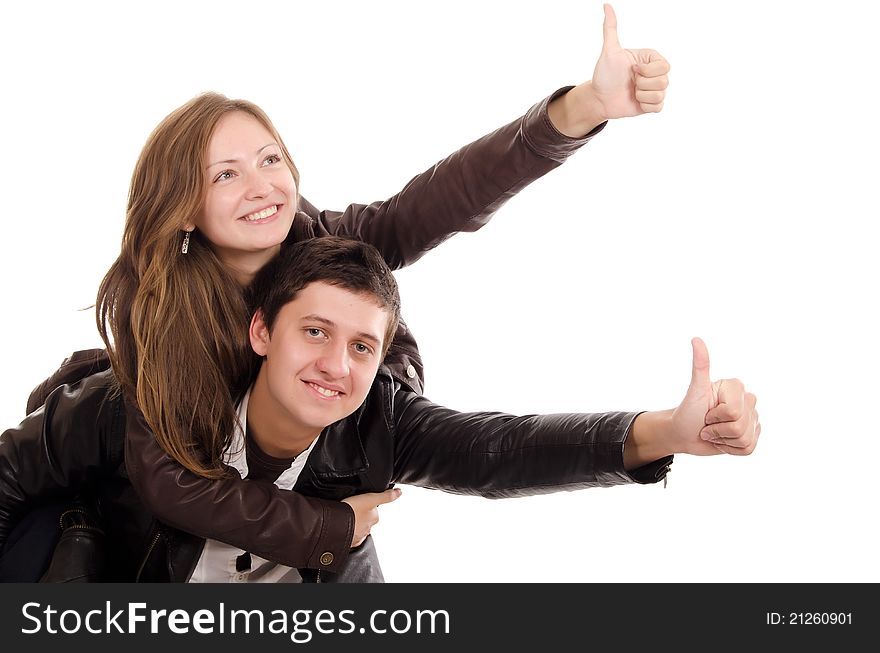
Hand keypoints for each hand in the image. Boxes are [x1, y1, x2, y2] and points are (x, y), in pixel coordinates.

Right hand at [342, 488, 401, 547]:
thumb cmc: (352, 511)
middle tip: (351, 509)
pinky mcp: (349, 542)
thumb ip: (386, 496)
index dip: (365, 504)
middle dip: (359, 515)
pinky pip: (349, 535)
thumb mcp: (370, 498)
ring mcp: (358, 536)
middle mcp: (368, 529)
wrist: (335, 525)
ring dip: (353, 523)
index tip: (358, 502)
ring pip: (357, 528)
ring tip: (345, 517)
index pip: (372, 510)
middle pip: (365, 519)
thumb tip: (400, 492)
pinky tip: (343, 527)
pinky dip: (347, 531)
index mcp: (374, 518)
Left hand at [548, 4, 669, 135]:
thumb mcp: (609, 51)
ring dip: (641, 95)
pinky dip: (644, 106)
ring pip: (660, 95)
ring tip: (631, 91)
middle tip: (630, 82)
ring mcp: (655, 89)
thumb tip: (606, 5)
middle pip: (664, 81)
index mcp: (650, 59)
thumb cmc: (604, 74)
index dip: (646, 71)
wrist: (599, 98)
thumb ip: (610, 29)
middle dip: (642, 84)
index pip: (664, 66)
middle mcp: (655, 73)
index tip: (632, 70)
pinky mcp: (652, 104)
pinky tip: (635, 101)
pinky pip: (658, 107)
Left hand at [670, 338, 760, 455]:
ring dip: (723, 440)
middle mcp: (747, 400)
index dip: (716, 416)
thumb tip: (696, 339)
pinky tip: (722, 441)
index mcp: (736, 387)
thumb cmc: (687, 411)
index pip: (733, 411)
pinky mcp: (752, 435)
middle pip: (740, 426)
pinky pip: (749, 448)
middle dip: (718, 430)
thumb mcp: (694, 390)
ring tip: (713, 432)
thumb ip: (700, 366)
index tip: (705, 411)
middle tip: (707, 423)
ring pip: (745, 439)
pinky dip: (730, 449)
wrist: (683, 434)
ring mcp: (752, 419)